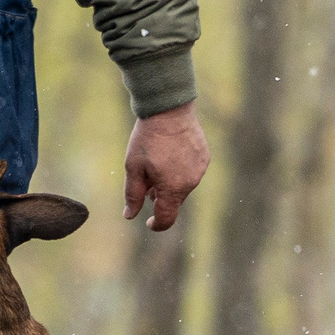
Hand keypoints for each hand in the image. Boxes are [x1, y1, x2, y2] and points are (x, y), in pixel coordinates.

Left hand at [124, 101, 208, 230]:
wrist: (169, 110)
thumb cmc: (148, 139)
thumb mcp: (134, 168)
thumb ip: (133, 194)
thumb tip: (130, 216)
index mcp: (172, 189)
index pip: (167, 218)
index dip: (156, 224)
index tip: (148, 222)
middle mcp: (190, 182)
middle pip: (174, 201)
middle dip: (159, 197)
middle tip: (146, 180)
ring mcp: (200, 169)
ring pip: (183, 186)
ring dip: (170, 183)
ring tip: (156, 163)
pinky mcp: (204, 157)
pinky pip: (191, 172)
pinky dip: (179, 171)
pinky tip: (169, 154)